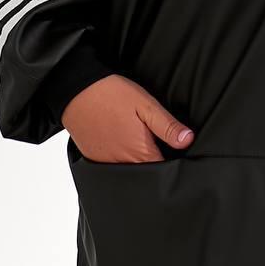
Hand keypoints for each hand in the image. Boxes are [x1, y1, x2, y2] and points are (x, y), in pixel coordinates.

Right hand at [61, 74, 196, 163]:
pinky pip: (113, 169)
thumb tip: (188, 141)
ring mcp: (105, 164)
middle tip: (161, 150)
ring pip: (130, 173)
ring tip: (143, 147)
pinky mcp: (93, 160)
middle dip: (156, 168)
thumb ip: (167, 126)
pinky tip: (124, 147)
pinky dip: (122, 162)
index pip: (162, 172)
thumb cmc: (112, 95)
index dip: (173, 166)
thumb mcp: (145, 105)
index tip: (178, 157)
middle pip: (146, 175)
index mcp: (139, 153)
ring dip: (138, 166)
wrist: (76, 90)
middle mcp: (122, 164)